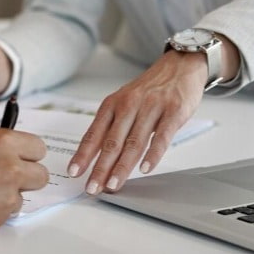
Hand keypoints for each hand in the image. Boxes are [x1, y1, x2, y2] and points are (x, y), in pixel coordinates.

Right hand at [0, 129, 48, 238]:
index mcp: (1, 142)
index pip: (38, 148)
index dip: (27, 153)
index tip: (20, 157)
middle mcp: (9, 168)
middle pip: (41, 175)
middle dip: (26, 176)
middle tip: (6, 177)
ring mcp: (5, 196)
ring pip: (23, 197)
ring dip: (8, 195)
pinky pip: (6, 215)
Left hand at [68, 50, 206, 193]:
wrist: (179, 65)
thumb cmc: (150, 89)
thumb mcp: (125, 101)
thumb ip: (113, 125)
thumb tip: (96, 156)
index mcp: (113, 103)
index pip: (94, 133)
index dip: (83, 155)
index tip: (74, 172)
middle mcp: (129, 104)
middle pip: (111, 142)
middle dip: (100, 168)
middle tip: (92, 188)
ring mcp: (151, 107)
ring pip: (133, 142)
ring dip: (122, 167)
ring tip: (113, 185)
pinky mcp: (173, 111)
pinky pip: (161, 136)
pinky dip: (153, 154)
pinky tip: (145, 169)